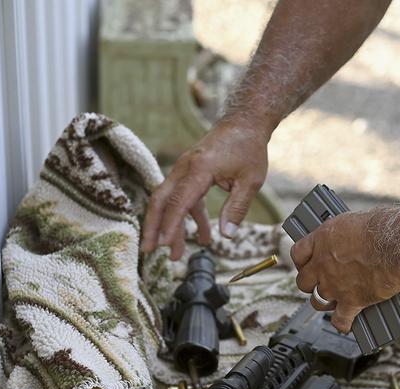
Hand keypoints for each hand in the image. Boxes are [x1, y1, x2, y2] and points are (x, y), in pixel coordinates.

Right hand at [141, 117, 269, 258]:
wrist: (244, 123)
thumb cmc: (248, 149)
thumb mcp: (251, 180)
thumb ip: (237, 208)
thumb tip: (227, 235)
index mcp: (200, 169)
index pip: (179, 201)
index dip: (170, 224)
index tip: (163, 244)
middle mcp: (185, 168)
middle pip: (160, 200)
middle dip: (153, 226)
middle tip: (148, 250)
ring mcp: (184, 170)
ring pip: (169, 201)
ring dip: (170, 227)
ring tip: (175, 254)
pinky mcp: (189, 174)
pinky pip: (183, 198)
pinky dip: (188, 217)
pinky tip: (203, 236)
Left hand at [290, 211, 399, 332]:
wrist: (398, 244)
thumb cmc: (383, 228)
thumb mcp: (354, 222)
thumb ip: (343, 236)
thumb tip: (348, 240)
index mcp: (322, 240)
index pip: (298, 253)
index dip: (302, 261)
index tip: (307, 263)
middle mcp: (323, 264)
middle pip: (304, 281)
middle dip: (311, 283)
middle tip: (321, 282)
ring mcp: (335, 285)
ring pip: (318, 302)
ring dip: (325, 302)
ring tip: (334, 300)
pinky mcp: (351, 301)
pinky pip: (340, 320)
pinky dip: (343, 323)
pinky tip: (346, 322)